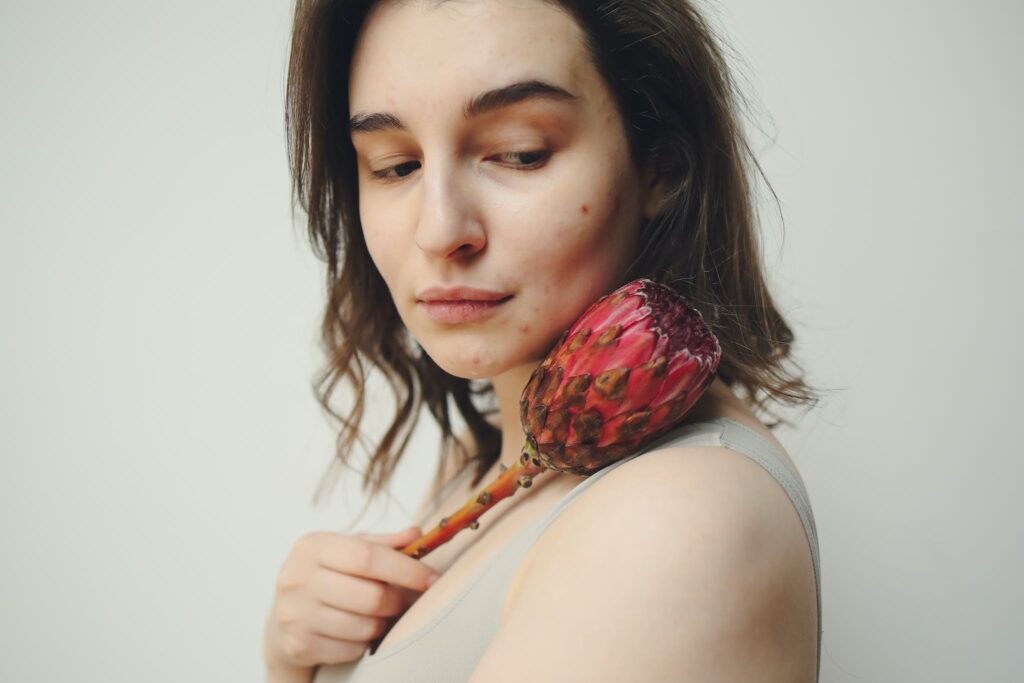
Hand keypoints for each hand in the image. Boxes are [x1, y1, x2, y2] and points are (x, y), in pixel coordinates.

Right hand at [263, 526, 439, 671]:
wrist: (283, 618)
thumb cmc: (326, 576)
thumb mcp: (347, 551)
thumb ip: (382, 543)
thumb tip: (416, 533)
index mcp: (313, 546)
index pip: (368, 557)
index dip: (406, 569)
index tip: (431, 578)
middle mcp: (297, 577)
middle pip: (371, 596)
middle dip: (396, 601)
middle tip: (401, 600)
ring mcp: (294, 613)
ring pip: (364, 626)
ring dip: (380, 623)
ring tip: (375, 614)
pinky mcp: (298, 644)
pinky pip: (352, 649)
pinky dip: (362, 642)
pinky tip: (354, 630)